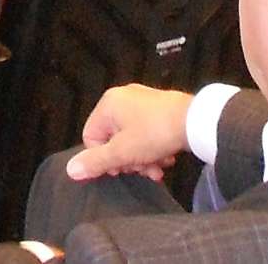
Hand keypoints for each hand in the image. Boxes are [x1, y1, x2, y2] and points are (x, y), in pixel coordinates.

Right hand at [63, 84, 191, 181]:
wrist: (196, 121)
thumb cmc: (153, 134)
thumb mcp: (122, 152)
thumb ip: (95, 161)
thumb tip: (70, 170)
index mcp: (109, 104)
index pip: (91, 138)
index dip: (103, 158)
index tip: (120, 169)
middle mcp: (123, 98)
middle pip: (113, 140)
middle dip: (128, 160)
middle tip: (143, 170)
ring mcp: (143, 102)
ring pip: (132, 139)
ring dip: (142, 159)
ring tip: (157, 169)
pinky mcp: (159, 109)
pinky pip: (147, 133)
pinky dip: (153, 149)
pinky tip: (166, 160)